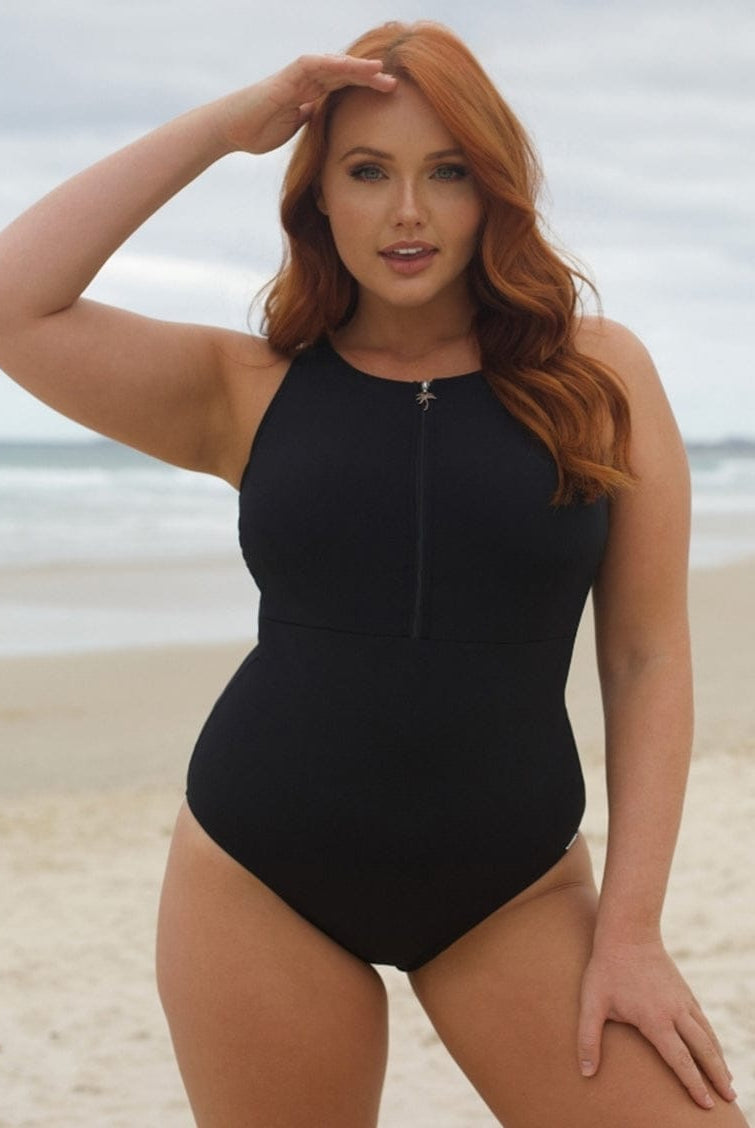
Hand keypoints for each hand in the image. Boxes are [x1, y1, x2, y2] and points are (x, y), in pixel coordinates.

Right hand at [217, 54, 396, 155]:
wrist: (233, 130)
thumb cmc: (259, 131)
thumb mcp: (296, 131)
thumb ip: (312, 122)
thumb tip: (328, 123)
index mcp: (311, 95)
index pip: (344, 89)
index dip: (366, 90)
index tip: (388, 97)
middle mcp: (307, 82)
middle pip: (344, 75)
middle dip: (369, 78)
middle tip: (394, 84)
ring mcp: (298, 77)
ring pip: (333, 66)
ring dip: (356, 68)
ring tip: (378, 70)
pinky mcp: (287, 77)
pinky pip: (312, 65)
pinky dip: (331, 64)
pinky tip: (349, 66)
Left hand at [577, 938, 736, 1109]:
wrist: (628, 932)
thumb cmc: (606, 969)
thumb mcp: (591, 1003)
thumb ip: (588, 1039)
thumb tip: (586, 1072)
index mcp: (655, 1020)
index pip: (680, 1060)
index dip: (694, 1084)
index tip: (706, 1104)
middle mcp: (676, 1012)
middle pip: (703, 1050)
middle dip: (717, 1077)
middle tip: (731, 1100)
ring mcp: (683, 1000)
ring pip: (708, 1035)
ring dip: (719, 1059)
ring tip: (729, 1082)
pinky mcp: (684, 990)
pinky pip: (703, 1020)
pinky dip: (713, 1039)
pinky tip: (714, 1049)